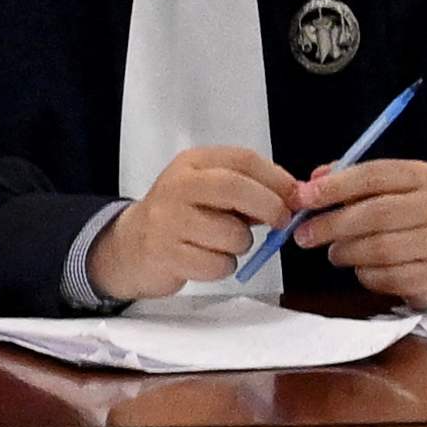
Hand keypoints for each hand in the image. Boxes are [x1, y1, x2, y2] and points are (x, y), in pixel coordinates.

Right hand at [90, 144, 301, 298]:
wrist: (130, 246)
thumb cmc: (181, 216)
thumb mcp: (207, 190)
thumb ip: (247, 188)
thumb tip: (293, 196)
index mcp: (193, 163)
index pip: (243, 160)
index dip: (277, 179)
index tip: (297, 196)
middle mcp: (179, 186)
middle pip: (236, 189)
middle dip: (269, 206)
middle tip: (282, 221)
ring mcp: (170, 220)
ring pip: (232, 234)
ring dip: (241, 245)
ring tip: (225, 243)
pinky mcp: (167, 254)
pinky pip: (218, 265)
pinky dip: (223, 267)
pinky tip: (207, 259)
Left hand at [289, 157, 426, 307]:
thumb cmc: (405, 221)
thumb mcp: (383, 192)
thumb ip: (348, 182)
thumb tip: (313, 182)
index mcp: (421, 176)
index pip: (374, 175)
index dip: (335, 186)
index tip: (303, 197)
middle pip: (376, 213)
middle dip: (332, 224)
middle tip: (304, 234)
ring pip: (380, 248)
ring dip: (346, 252)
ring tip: (335, 253)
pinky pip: (387, 276)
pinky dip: (365, 275)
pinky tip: (362, 269)